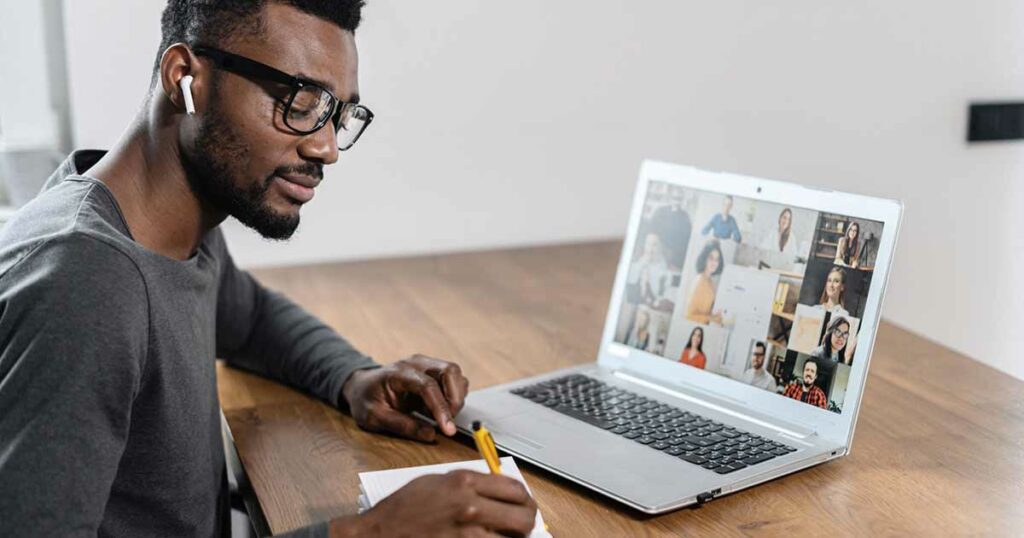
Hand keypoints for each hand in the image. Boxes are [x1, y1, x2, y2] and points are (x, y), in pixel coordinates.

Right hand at [341, 470, 537, 537]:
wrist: (378, 534)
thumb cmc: (402, 510)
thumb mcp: (435, 482)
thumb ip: (468, 483)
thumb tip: (496, 488)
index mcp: (464, 483)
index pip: (516, 490)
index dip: (524, 498)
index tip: (522, 503)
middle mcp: (470, 508)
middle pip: (524, 518)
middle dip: (526, 522)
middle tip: (521, 525)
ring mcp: (468, 536)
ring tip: (503, 537)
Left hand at [342, 355, 469, 441]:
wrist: (362, 386)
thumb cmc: (366, 400)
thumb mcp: (374, 417)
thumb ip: (402, 425)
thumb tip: (430, 435)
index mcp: (399, 372)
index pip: (427, 385)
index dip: (441, 408)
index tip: (448, 429)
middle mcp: (416, 363)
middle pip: (449, 371)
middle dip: (454, 399)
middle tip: (447, 422)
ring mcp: (426, 365)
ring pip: (455, 374)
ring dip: (455, 398)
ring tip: (439, 416)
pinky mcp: (433, 371)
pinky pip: (454, 380)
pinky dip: (453, 396)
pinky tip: (438, 409)